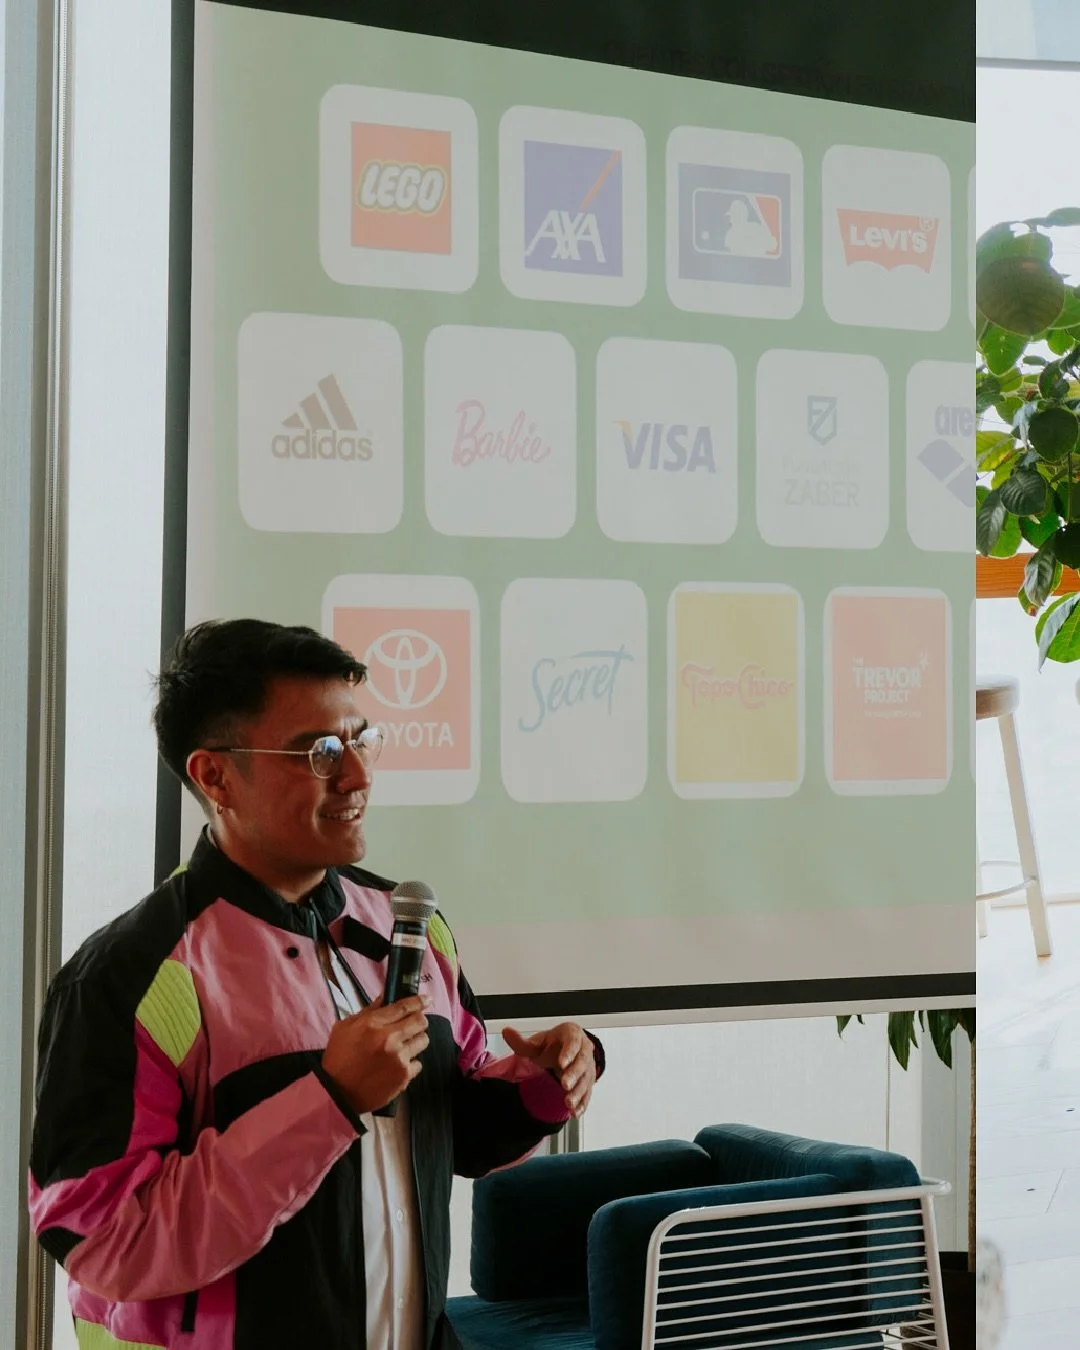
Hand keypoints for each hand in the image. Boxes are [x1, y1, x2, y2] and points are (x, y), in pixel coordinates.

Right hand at [321, 995, 429, 1115]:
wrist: (337, 1093)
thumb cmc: (338, 1059)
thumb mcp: (345, 1027)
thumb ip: (368, 1011)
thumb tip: (386, 997)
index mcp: (373, 1024)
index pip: (404, 1006)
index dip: (419, 1001)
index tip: (426, 999)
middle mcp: (389, 1039)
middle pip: (420, 1021)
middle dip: (419, 1020)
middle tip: (413, 1024)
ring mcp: (399, 1059)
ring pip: (423, 1041)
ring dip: (415, 1040)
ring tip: (403, 1046)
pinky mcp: (403, 1076)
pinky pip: (418, 1063)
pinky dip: (410, 1063)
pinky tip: (397, 1065)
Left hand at [502, 1022, 596, 1116]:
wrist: (565, 1052)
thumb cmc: (552, 1045)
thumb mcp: (537, 1042)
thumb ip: (521, 1041)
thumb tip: (506, 1032)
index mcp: (571, 1035)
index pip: (572, 1042)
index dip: (568, 1052)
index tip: (561, 1063)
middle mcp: (583, 1049)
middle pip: (581, 1061)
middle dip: (573, 1074)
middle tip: (565, 1085)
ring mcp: (587, 1066)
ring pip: (586, 1079)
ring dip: (578, 1092)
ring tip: (568, 1103)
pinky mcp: (588, 1082)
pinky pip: (588, 1093)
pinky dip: (582, 1103)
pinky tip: (575, 1112)